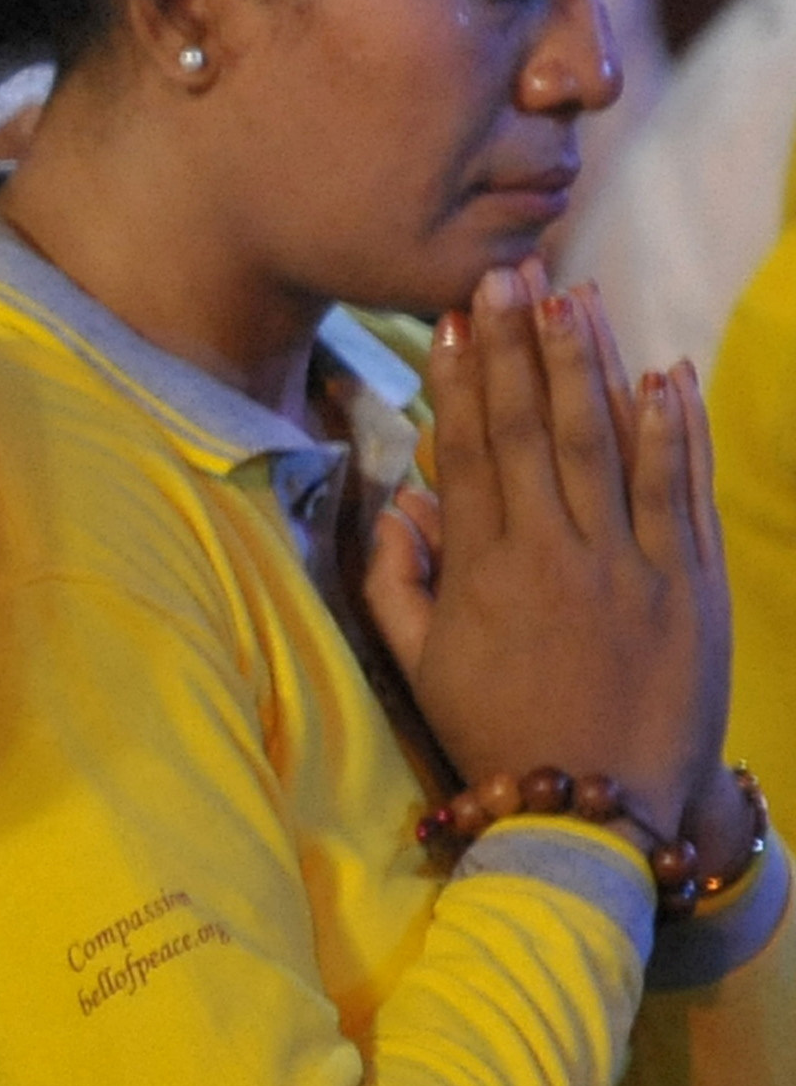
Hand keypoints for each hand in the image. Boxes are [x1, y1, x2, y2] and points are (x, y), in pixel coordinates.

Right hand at [370, 263, 728, 838]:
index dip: (461, 379)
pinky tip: (663, 374)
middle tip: (510, 274)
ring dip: (590, 364)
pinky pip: (677, 490)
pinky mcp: (689, 585)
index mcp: (481, 573)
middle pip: (532, 427)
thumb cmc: (495, 736)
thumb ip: (396, 582)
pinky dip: (673, 430)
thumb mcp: (418, 668)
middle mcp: (553, 555)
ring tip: (575, 298)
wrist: (594, 811)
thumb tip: (403, 504)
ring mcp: (627, 566)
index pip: (469, 451)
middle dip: (520, 345)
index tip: (454, 320)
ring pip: (604, 442)